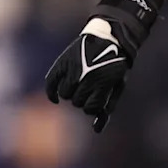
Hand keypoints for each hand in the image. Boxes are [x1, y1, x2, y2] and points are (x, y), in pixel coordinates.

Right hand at [45, 18, 128, 132]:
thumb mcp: (117, 85)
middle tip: (88, 89)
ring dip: (70, 92)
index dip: (92, 106)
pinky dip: (52, 92)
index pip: (90, 108)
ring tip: (78, 84)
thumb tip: (96, 130)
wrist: (109, 37)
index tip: (96, 100)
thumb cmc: (115, 65)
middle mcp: (86, 77)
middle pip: (77, 102)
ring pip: (64, 94)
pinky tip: (55, 98)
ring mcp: (74, 69)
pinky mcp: (63, 62)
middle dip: (83, 98)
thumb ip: (107, 106)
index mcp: (103, 83)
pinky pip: (50, 83)